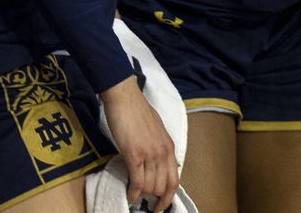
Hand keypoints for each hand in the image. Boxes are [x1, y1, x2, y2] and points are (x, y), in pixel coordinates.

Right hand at [101, 77, 177, 210]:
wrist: (125, 97)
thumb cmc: (137, 109)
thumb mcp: (156, 129)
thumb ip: (158, 146)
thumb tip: (155, 162)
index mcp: (169, 146)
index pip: (175, 180)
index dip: (168, 196)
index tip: (161, 204)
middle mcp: (163, 152)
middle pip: (163, 186)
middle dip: (153, 197)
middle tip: (143, 200)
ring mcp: (150, 154)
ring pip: (150, 186)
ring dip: (142, 194)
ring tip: (134, 194)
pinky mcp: (135, 154)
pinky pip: (137, 181)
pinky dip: (133, 192)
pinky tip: (129, 195)